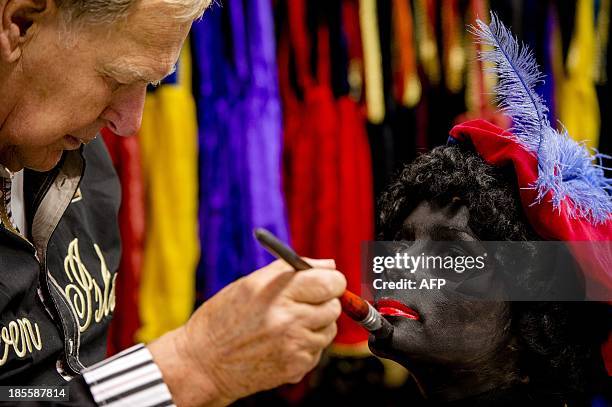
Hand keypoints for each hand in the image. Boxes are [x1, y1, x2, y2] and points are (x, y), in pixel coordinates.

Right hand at [148, 258, 345, 406]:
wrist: (203, 363)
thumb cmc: (225, 317)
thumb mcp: (252, 283)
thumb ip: (292, 270)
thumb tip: (330, 265)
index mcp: (276, 293)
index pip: (329, 282)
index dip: (333, 280)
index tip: (328, 282)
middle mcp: (287, 320)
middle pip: (334, 306)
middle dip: (324, 302)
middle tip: (305, 303)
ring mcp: (293, 346)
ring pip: (329, 330)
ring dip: (316, 325)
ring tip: (287, 324)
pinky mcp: (295, 368)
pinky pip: (317, 350)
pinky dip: (306, 345)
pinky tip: (281, 343)